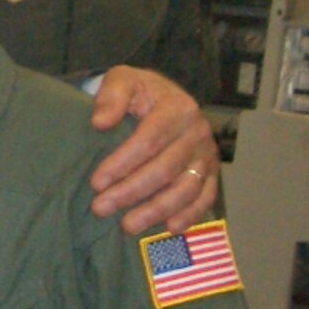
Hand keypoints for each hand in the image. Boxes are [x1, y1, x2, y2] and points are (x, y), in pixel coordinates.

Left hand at [86, 66, 219, 235]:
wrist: (163, 96)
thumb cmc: (138, 91)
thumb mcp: (122, 80)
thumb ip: (111, 96)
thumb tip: (100, 123)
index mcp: (178, 108)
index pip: (148, 141)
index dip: (122, 164)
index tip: (96, 183)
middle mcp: (198, 132)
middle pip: (164, 169)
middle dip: (130, 192)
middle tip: (100, 208)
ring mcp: (208, 154)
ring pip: (185, 189)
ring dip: (156, 210)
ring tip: (127, 226)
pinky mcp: (213, 171)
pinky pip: (205, 196)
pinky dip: (190, 215)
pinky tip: (169, 228)